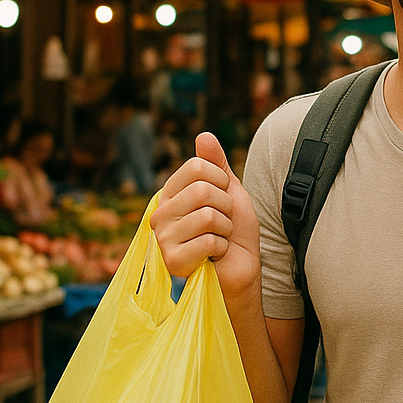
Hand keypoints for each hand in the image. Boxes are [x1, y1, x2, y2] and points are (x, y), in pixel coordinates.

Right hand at [149, 133, 260, 299]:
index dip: (222, 182)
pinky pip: (209, 241)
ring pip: (207, 216)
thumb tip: (204, 135)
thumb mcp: (230, 191)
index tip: (224, 199)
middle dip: (226, 207)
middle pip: (202, 190)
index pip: (197, 167)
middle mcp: (160, 213)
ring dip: (225, 229)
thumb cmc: (235, 231)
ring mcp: (162, 237)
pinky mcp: (172, 260)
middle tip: (223, 223)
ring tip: (219, 238)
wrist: (242, 268)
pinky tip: (215, 255)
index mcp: (171, 193)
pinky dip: (222, 248)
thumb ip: (217, 164)